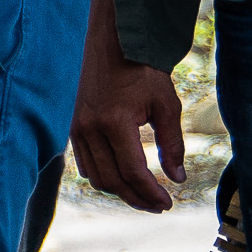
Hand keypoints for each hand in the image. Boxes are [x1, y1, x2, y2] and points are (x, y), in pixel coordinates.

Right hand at [70, 26, 188, 215]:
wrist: (113, 45)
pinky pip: (86, 164)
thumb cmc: (143, 72)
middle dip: (136, 198)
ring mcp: (77, 130)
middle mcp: (90, 129)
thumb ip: (173, 144)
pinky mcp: (74, 129)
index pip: (133, 171)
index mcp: (115, 122)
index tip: (168, 204)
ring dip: (120, 191)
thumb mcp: (166, 105)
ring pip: (96, 177)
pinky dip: (104, 177)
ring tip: (142, 196)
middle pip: (112, 180)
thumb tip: (178, 178)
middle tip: (158, 206)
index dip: (151, 193)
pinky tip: (123, 178)